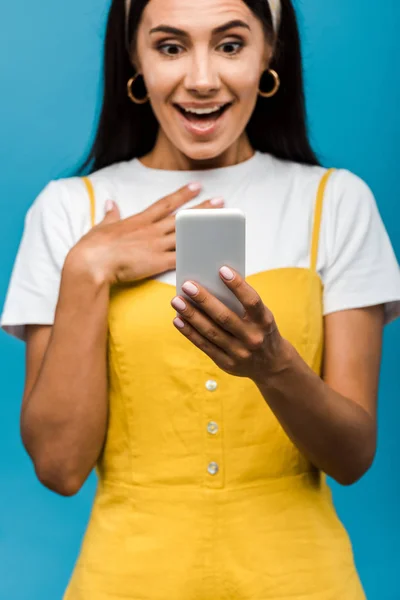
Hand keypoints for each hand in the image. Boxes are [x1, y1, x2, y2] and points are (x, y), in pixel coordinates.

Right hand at [66, 183, 223, 285]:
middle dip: (203, 209)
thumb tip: (110, 203)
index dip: (182, 194)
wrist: (92, 262)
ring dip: (205, 230)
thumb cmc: (93, 247)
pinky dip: (196, 255)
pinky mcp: (158, 262)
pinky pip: (182, 257)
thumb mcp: (101, 226)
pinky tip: (210, 253)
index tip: (197, 186)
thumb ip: (110, 215)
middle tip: (221, 201)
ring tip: (221, 225)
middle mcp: (151, 230)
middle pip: (183, 218)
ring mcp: (156, 245)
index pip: (165, 204)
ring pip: (187, 235)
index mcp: (139, 220)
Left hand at [171, 266, 290, 384]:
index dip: (238, 285)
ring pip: (211, 332)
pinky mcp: (227, 363)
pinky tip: (178, 320)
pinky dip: (190, 332)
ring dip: (191, 315)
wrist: (272, 365)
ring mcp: (240, 353)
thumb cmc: (260, 330)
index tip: (222, 270)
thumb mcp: (261, 316)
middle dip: (204, 300)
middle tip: (187, 285)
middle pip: (224, 317)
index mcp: (264, 321)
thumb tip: (211, 284)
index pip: (251, 301)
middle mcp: (253, 337)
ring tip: (176, 300)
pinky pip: (205, 346)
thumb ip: (242, 304)